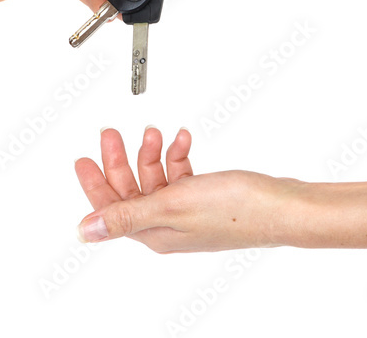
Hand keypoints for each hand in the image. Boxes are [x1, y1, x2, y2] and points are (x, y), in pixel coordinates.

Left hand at [75, 127, 300, 252]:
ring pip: (155, 179)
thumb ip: (125, 215)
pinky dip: (178, 155)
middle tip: (112, 133)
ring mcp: (187, 212)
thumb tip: (85, 231)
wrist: (283, 205)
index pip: (111, 209)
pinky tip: (182, 140)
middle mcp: (168, 226)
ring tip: (156, 133)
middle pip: (131, 190)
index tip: (83, 158)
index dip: (95, 183)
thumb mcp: (172, 205)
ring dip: (153, 153)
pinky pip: (180, 174)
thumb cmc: (236, 209)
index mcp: (154, 233)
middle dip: (121, 159)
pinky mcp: (205, 198)